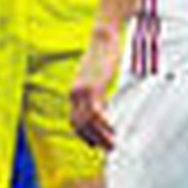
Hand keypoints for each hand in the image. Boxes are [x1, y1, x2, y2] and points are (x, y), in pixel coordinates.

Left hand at [69, 26, 122, 150]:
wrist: (102, 38)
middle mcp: (74, 94)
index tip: (94, 144)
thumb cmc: (102, 55)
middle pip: (79, 124)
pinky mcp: (92, 88)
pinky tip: (113, 131)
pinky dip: (103, 125)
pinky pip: (95, 113)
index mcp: (74, 92)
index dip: (83, 134)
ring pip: (87, 122)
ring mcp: (81, 91)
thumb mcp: (96, 76)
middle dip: (92, 139)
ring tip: (112, 145)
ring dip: (100, 136)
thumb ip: (96, 90)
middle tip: (107, 149)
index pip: (74, 120)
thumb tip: (101, 102)